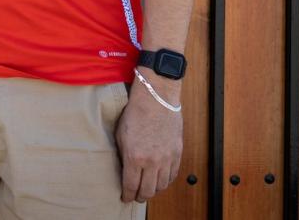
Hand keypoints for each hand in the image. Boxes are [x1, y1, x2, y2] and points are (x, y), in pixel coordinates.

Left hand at [115, 76, 182, 202]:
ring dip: (154, 190)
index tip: (125, 198)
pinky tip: (160, 180)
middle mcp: (152, 162)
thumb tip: (126, 171)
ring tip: (148, 189)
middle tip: (136, 197)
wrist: (156, 99)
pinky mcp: (177, 153)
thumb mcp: (121, 135)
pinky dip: (166, 181)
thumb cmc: (135, 113)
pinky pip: (173, 175)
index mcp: (135, 157)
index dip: (127, 195)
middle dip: (140, 196)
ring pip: (162, 186)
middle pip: (148, 191)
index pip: (131, 186)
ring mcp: (167, 158)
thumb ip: (124, 156)